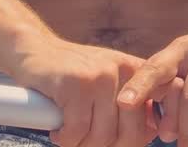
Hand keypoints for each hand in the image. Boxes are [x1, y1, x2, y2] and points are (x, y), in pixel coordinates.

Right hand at [11, 40, 157, 146]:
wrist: (34, 50)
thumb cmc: (72, 75)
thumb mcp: (109, 82)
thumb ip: (131, 103)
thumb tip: (150, 134)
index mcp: (137, 72)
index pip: (153, 117)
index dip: (140, 139)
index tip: (117, 141)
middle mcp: (124, 71)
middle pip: (129, 134)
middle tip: (85, 143)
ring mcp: (101, 76)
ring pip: (101, 136)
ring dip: (82, 145)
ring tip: (70, 135)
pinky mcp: (77, 83)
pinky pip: (77, 130)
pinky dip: (65, 139)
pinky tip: (58, 131)